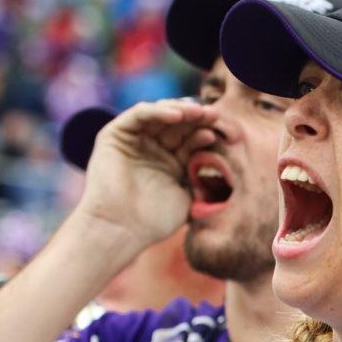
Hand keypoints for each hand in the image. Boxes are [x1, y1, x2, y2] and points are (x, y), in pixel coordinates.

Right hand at [75, 98, 219, 248]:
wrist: (123, 229)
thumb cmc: (155, 220)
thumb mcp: (188, 195)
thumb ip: (202, 176)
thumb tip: (227, 163)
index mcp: (171, 162)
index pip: (190, 139)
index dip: (205, 132)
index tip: (223, 131)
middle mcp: (152, 148)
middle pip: (177, 124)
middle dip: (196, 118)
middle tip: (214, 115)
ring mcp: (133, 141)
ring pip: (159, 115)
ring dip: (181, 111)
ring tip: (199, 113)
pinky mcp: (114, 135)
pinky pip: (138, 115)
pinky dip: (158, 112)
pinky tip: (177, 116)